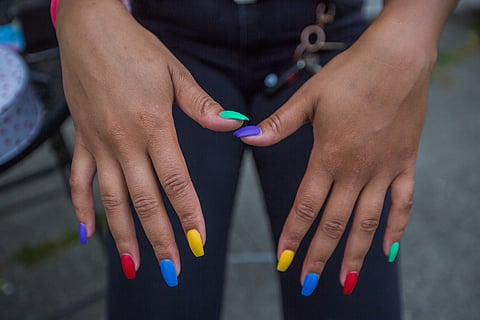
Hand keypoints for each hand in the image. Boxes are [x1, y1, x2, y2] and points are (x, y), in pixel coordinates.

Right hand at [56, 0, 242, 279]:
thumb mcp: (174, 73)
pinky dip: (81, 209)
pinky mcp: (81, 139)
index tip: (199, 240)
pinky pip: (78, 180)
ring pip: (111, 199)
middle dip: (160, 239)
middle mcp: (124, 141)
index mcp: (153, 125)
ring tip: (133, 266)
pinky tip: (88, 234)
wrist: (90, 28)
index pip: (176, 181)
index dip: (189, 213)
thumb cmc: (136, 48)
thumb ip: (202, 106)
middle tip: (172, 270)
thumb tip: (234, 127)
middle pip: (145, 200)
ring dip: (123, 236)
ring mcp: (99, 143)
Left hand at [240, 16, 436, 293]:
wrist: (396, 59)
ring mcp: (383, 170)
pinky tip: (389, 251)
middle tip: (307, 283)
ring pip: (367, 223)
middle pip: (334, 224)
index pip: (305, 207)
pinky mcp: (405, 164)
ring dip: (355, 255)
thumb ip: (277, 125)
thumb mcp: (308, 98)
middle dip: (318, 256)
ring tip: (346, 282)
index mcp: (328, 157)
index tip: (283, 261)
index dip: (292, 235)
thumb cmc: (350, 75)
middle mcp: (355, 171)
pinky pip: (403, 203)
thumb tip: (245, 137)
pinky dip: (397, 228)